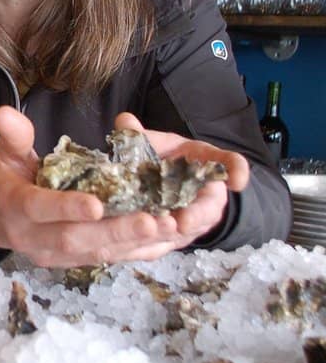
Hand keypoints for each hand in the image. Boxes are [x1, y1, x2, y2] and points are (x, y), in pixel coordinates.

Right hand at [0, 106, 184, 266]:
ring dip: (132, 242)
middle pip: (74, 238)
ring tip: (167, 227)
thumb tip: (5, 112)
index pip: (39, 208)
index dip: (67, 207)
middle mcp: (33, 238)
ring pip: (95, 253)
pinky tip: (162, 239)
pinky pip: (105, 260)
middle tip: (150, 220)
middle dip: (114, 231)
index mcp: (15, 207)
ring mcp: (54, 255)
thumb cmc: (8, 178)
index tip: (97, 204)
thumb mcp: (5, 153)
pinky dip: (136, 251)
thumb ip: (13, 135)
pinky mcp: (72, 263)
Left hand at [113, 111, 239, 250]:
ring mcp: (194, 214)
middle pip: (211, 204)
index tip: (237, 179)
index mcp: (204, 161)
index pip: (227, 162)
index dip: (235, 169)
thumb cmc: (155, 157)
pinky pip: (175, 239)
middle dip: (199, 214)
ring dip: (181, 232)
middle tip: (183, 222)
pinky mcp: (179, 233)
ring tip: (166, 233)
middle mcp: (205, 191)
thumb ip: (137, 135)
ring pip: (194, 227)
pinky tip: (150, 242)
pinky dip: (163, 241)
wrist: (146, 181)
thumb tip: (124, 121)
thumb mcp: (147, 144)